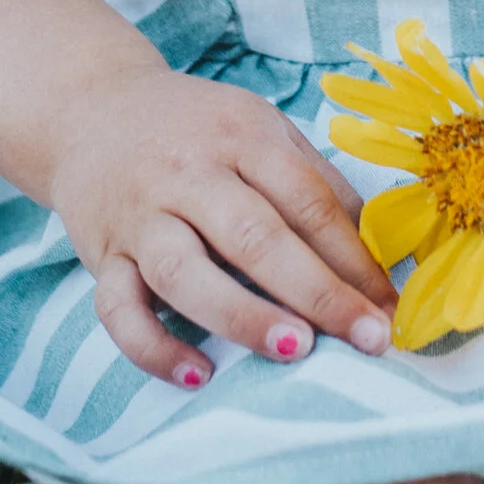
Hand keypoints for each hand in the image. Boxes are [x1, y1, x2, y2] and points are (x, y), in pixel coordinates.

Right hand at [47, 72, 397, 385]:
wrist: (91, 108)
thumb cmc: (198, 131)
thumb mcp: (261, 131)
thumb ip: (316, 185)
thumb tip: (378, 257)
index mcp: (241, 137)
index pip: (308, 201)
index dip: (356, 259)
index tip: (391, 311)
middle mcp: (188, 174)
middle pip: (255, 235)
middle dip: (318, 292)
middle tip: (367, 340)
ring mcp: (141, 217)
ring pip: (185, 271)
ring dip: (242, 315)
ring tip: (295, 350)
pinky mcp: (102, 255)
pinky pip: (118, 309)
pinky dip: (153, 347)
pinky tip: (197, 376)